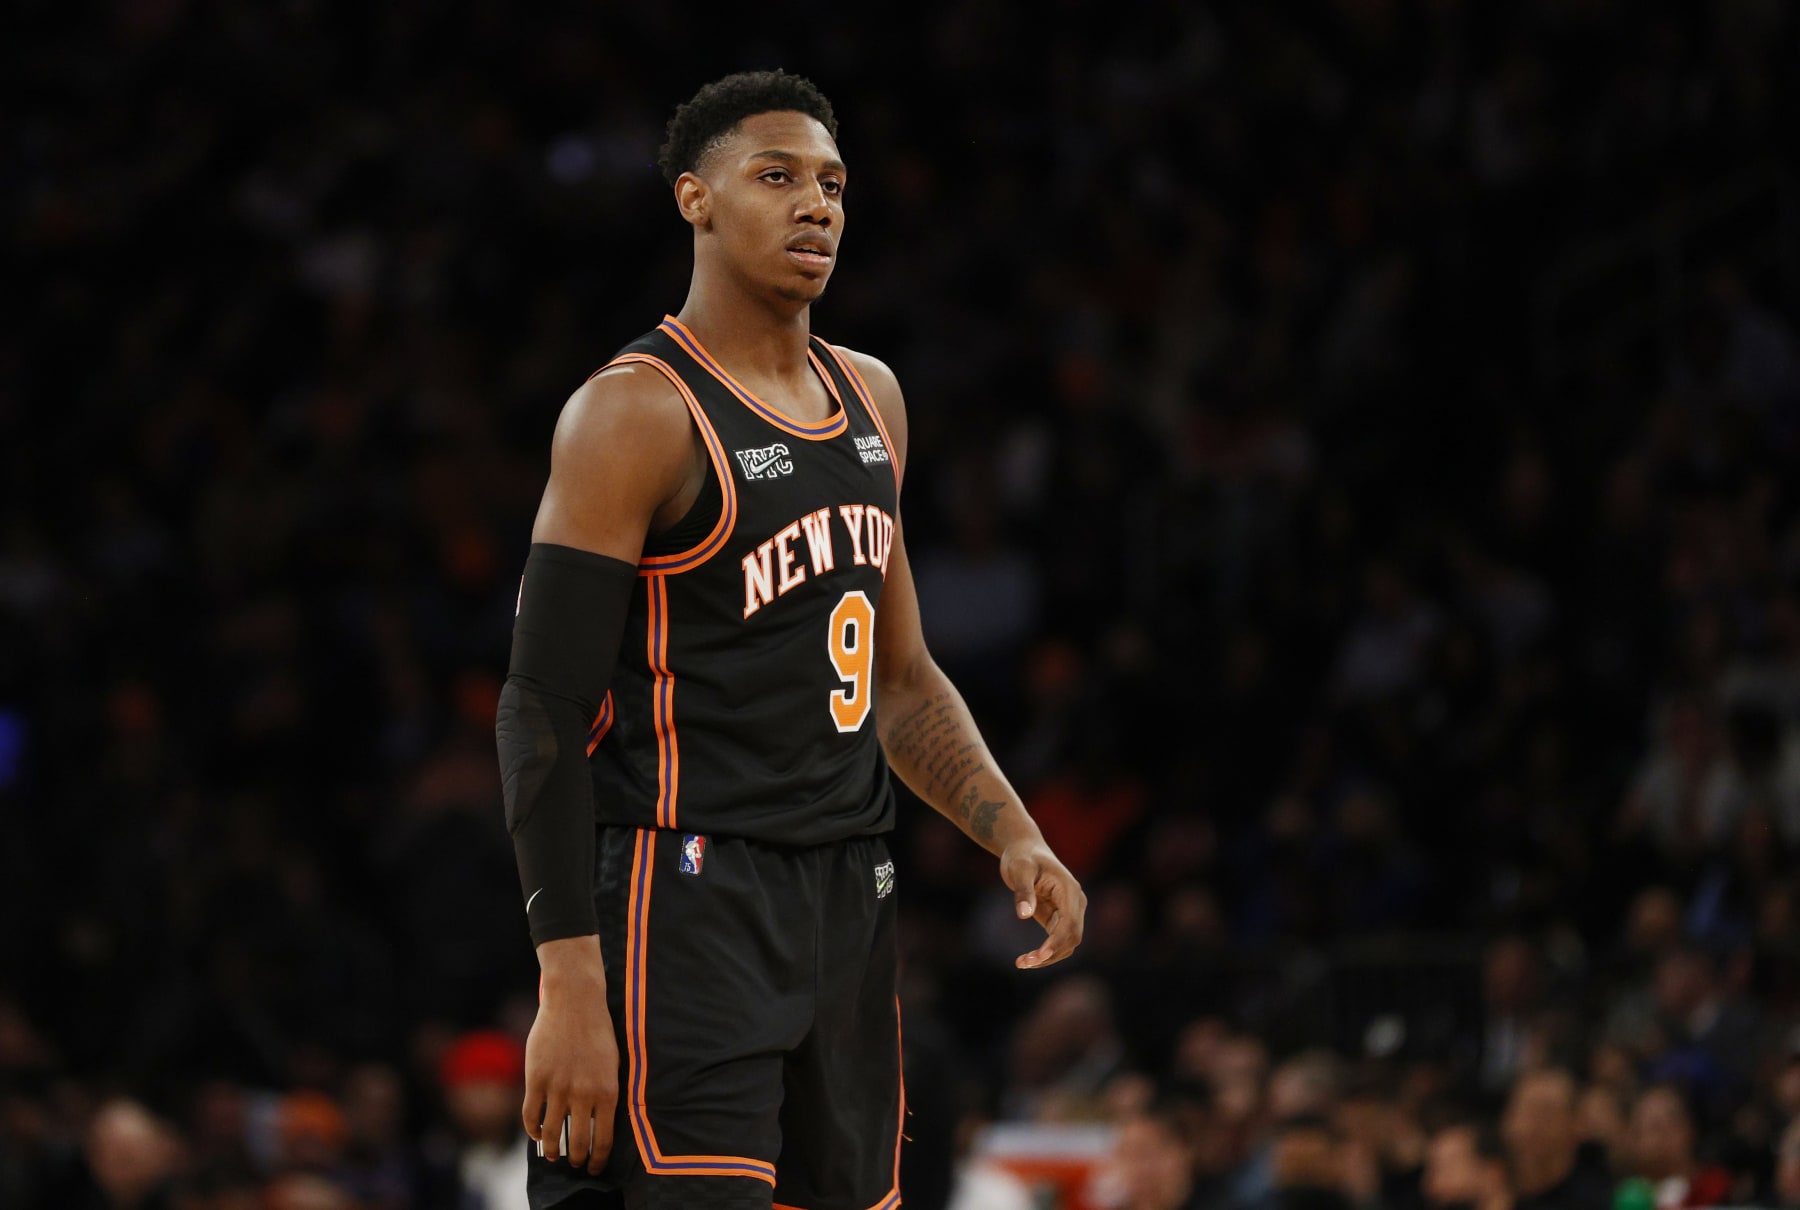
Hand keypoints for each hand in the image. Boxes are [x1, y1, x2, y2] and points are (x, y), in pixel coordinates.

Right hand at [522, 938, 619, 1173]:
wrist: (575, 1002)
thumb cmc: (597, 1031)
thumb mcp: (612, 1064)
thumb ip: (605, 1093)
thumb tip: (600, 1122)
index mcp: (607, 1091)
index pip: (604, 1139)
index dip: (598, 1159)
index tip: (594, 1167)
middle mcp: (583, 1094)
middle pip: (577, 1141)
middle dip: (576, 1159)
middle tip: (574, 1163)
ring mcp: (558, 1087)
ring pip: (551, 1133)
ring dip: (551, 1149)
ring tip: (553, 1154)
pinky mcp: (536, 1079)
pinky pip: (531, 1114)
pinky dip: (531, 1130)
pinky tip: (535, 1134)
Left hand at [1000, 840, 1086, 969]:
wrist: (1024, 849)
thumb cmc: (1022, 857)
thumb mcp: (1019, 869)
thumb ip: (1023, 891)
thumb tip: (1024, 915)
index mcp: (1069, 890)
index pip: (1070, 923)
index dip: (1056, 942)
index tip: (1038, 956)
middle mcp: (1075, 902)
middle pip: (1072, 937)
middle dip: (1050, 954)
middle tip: (1023, 963)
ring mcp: (1070, 911)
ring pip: (1066, 943)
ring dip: (1048, 957)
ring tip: (1021, 963)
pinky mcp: (1060, 917)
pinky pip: (1057, 940)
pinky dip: (1045, 952)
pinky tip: (1027, 959)